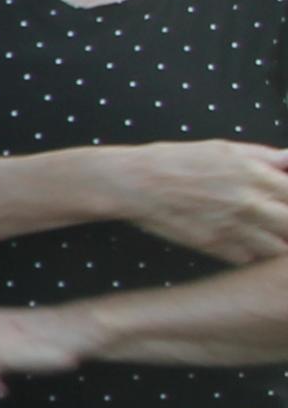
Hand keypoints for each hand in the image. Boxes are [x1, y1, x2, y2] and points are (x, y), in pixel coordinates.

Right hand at [105, 141, 287, 263]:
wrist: (136, 183)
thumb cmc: (177, 160)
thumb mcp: (224, 149)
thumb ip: (266, 156)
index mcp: (258, 177)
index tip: (285, 198)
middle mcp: (251, 206)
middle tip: (278, 217)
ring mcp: (234, 230)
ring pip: (277, 249)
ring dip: (277, 242)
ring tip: (267, 232)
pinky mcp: (215, 247)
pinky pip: (249, 259)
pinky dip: (251, 253)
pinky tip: (244, 241)